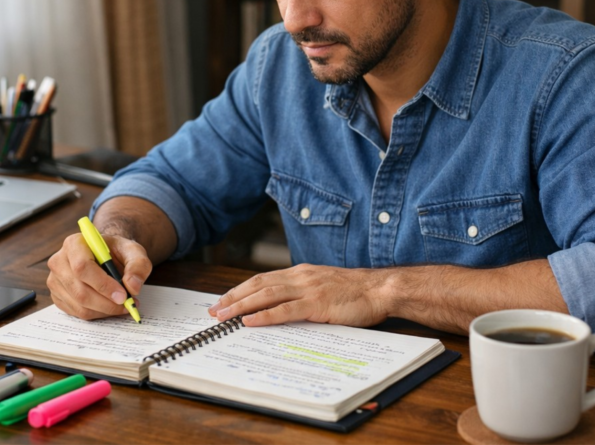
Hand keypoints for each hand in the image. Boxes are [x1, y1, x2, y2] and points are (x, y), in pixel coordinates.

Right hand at [46, 232, 151, 319]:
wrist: (105, 256)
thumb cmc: (116, 252)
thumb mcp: (133, 251)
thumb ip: (138, 265)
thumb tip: (132, 286)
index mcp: (74, 244)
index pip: (82, 267)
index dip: (103, 285)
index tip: (123, 295)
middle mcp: (59, 262)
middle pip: (79, 291)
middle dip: (106, 303)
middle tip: (127, 304)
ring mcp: (55, 281)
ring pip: (79, 305)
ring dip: (104, 310)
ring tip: (122, 305)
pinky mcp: (57, 296)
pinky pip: (77, 313)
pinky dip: (97, 314)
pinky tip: (109, 306)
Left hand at [207, 264, 389, 327]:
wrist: (381, 289)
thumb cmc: (356, 292)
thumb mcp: (324, 288)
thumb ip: (303, 294)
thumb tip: (281, 308)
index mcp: (301, 273)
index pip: (262, 279)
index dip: (240, 290)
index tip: (223, 300)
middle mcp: (301, 277)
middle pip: (258, 285)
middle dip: (233, 298)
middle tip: (214, 311)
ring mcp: (308, 289)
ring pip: (266, 295)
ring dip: (241, 306)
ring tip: (224, 317)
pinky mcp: (317, 304)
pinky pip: (285, 310)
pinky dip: (265, 316)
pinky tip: (250, 322)